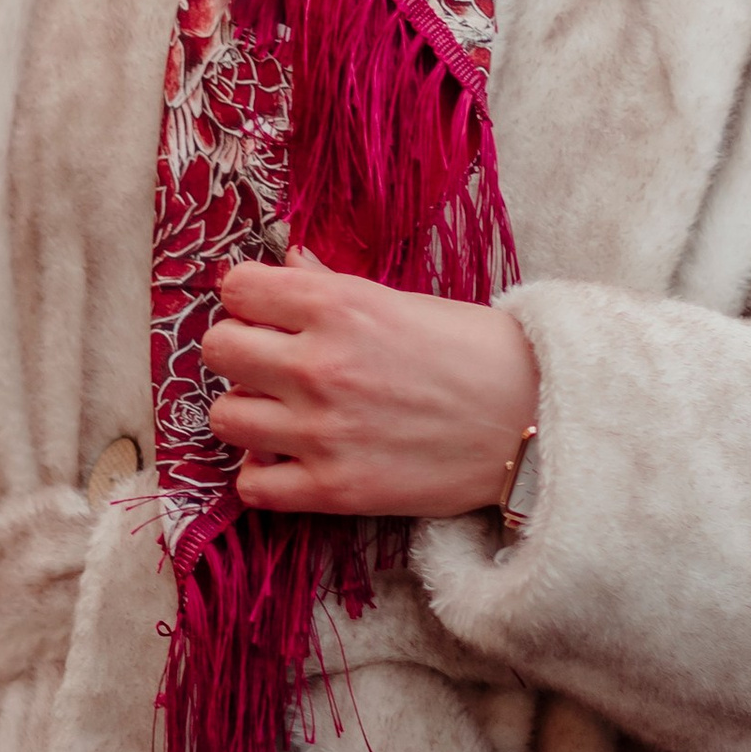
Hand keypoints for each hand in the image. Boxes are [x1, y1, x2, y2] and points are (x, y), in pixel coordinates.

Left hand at [201, 255, 537, 520]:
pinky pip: (251, 485)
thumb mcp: (403, 302)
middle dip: (240, 352)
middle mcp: (319, 364)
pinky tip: (290, 459)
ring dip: (248, 412)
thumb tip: (287, 262)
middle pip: (217, 349)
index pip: (237, 288)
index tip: (269, 313)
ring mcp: (321, 431)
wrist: (533, 419)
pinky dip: (263, 474)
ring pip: (223, 417)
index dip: (250, 299)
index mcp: (339, 305)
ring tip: (281, 413)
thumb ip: (332, 286)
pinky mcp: (334, 489)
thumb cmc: (476, 351)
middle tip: (270, 363)